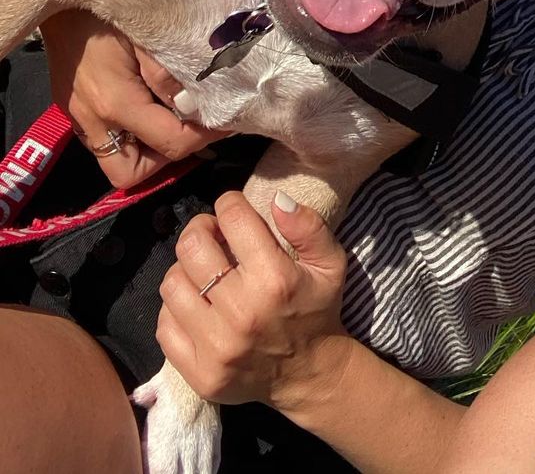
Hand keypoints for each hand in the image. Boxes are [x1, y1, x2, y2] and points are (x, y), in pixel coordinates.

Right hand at [41, 9, 217, 187]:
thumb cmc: (109, 6)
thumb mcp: (150, 35)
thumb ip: (172, 75)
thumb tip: (197, 106)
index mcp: (115, 102)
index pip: (170, 143)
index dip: (206, 136)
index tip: (229, 119)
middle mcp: (92, 120)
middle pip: (131, 174)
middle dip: (167, 158)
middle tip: (194, 127)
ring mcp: (77, 116)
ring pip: (114, 159)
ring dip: (147, 148)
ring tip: (173, 118)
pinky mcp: (71, 106)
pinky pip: (103, 137)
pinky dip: (130, 131)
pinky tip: (149, 103)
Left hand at [158, 191, 348, 414]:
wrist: (309, 375)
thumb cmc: (316, 309)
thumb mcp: (331, 262)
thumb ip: (308, 226)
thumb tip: (276, 199)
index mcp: (275, 279)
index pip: (233, 218)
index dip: (230, 203)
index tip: (233, 209)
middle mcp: (242, 311)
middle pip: (192, 247)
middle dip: (200, 229)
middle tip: (212, 235)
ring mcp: (216, 346)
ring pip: (172, 284)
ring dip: (185, 269)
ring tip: (203, 271)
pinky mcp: (198, 372)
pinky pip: (164, 325)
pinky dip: (175, 308)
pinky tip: (196, 305)